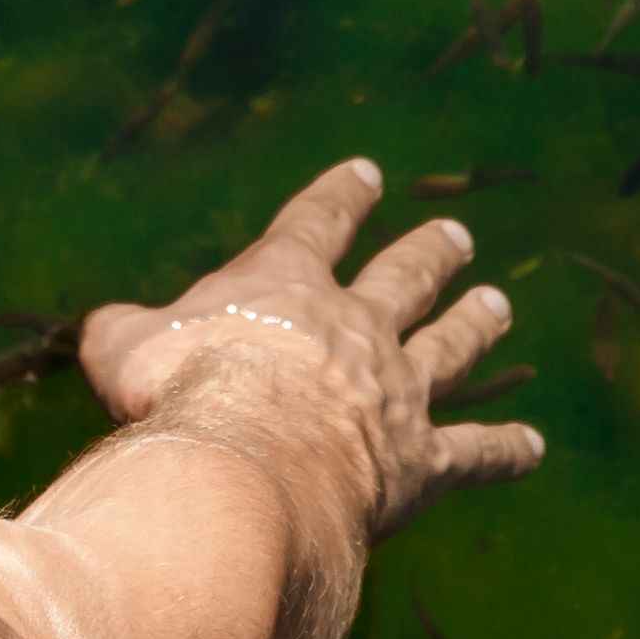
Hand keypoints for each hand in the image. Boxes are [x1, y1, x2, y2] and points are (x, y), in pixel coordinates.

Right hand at [78, 158, 537, 539]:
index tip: (367, 173)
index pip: (316, 224)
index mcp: (285, 285)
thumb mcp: (121, 347)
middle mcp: (355, 328)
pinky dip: (506, 449)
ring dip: (474, 324)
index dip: (340, 197)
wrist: (245, 465)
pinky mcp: (421, 461)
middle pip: (404, 278)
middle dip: (430, 254)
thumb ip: (121, 331)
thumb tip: (107, 333)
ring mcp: (397, 393)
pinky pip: (476, 452)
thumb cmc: (177, 396)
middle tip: (458, 235)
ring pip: (448, 348)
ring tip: (497, 305)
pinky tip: (532, 446)